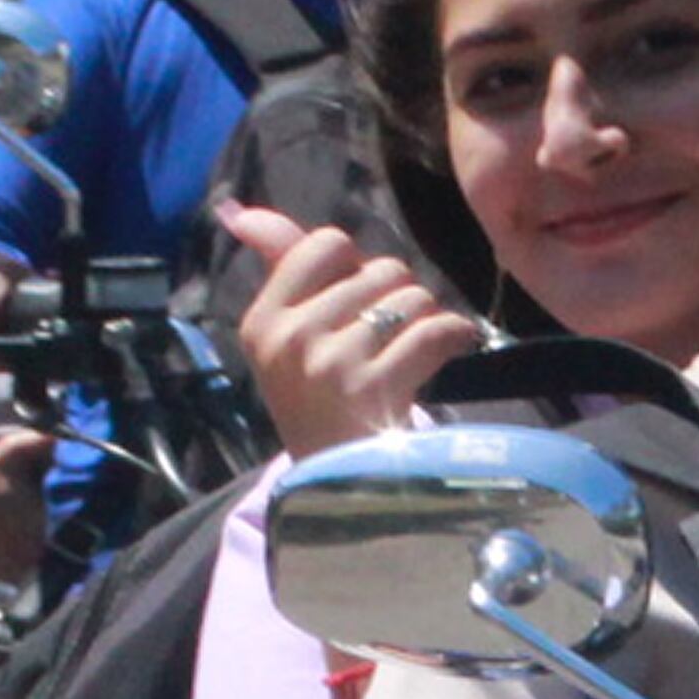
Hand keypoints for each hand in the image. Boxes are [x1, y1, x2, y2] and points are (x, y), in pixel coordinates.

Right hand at [218, 200, 484, 456]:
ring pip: (411, 298)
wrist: (341, 486)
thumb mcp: (286, 338)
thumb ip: (276, 267)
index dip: (356, 268)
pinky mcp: (375, 389)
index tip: (357, 305)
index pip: (325, 244)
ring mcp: (331, 365)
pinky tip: (453, 348)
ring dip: (425, 319)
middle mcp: (290, 340)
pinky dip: (455, 336)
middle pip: (379, 270)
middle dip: (397, 298)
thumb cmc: (319, 402)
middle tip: (389, 340)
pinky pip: (435, 330)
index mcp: (263, 322)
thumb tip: (242, 213)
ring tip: (413, 353)